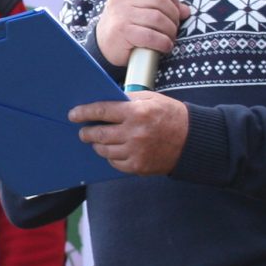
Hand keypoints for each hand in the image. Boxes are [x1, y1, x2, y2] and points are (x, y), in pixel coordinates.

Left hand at [70, 91, 190, 175]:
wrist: (193, 140)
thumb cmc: (171, 115)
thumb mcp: (151, 98)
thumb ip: (127, 99)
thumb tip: (103, 101)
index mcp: (136, 112)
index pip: (102, 111)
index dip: (84, 113)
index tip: (73, 115)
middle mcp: (134, 133)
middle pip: (99, 134)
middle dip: (86, 133)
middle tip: (83, 131)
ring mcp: (136, 152)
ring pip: (105, 150)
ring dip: (97, 145)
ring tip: (97, 141)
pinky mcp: (138, 166)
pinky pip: (115, 163)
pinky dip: (111, 156)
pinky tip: (112, 150)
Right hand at [92, 0, 183, 70]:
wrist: (103, 47)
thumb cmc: (124, 26)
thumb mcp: (138, 9)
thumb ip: (160, 5)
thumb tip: (185, 11)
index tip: (174, 4)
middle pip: (160, 0)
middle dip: (173, 15)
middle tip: (174, 26)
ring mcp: (121, 14)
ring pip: (158, 18)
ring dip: (170, 30)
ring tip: (169, 37)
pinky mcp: (122, 32)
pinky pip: (151, 36)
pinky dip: (163, 42)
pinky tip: (165, 46)